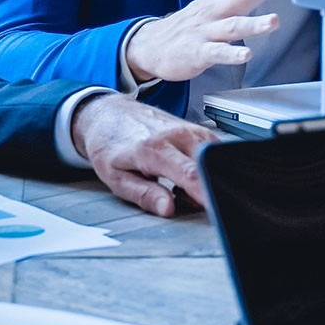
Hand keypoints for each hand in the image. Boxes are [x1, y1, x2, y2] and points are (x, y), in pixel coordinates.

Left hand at [71, 93, 214, 216]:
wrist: (109, 115)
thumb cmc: (111, 146)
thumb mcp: (117, 178)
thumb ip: (144, 195)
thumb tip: (168, 209)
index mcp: (153, 149)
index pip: (188, 173)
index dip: (205, 192)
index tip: (213, 207)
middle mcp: (176, 135)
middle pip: (208, 165)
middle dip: (207, 190)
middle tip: (184, 201)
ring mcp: (190, 129)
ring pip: (214, 159)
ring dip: (206, 179)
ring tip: (179, 187)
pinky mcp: (198, 129)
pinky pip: (214, 152)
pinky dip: (207, 168)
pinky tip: (188, 174)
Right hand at [124, 0, 308, 82]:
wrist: (153, 45)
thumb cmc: (193, 24)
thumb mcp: (218, 2)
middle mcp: (216, 8)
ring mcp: (206, 30)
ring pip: (233, 25)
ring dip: (253, 23)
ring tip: (273, 21)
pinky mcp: (197, 52)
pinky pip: (217, 53)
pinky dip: (232, 54)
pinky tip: (246, 56)